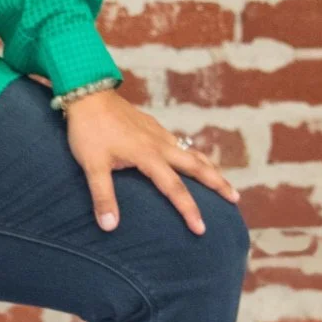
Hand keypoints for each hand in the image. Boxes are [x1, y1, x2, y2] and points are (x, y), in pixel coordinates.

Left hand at [55, 85, 240, 235]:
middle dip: (217, 183)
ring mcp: (157, 133)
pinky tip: (190, 158)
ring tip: (222, 181)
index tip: (201, 229)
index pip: (175, 189)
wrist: (86, 92)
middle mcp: (159, 144)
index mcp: (148, 156)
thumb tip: (110, 227)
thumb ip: (103, 196)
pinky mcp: (151, 125)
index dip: (189, 210)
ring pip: (190, 152)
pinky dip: (191, 153)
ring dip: (208, 167)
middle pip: (196, 166)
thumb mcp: (92, 165)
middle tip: (235, 199)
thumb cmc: (88, 130)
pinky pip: (179, 142)